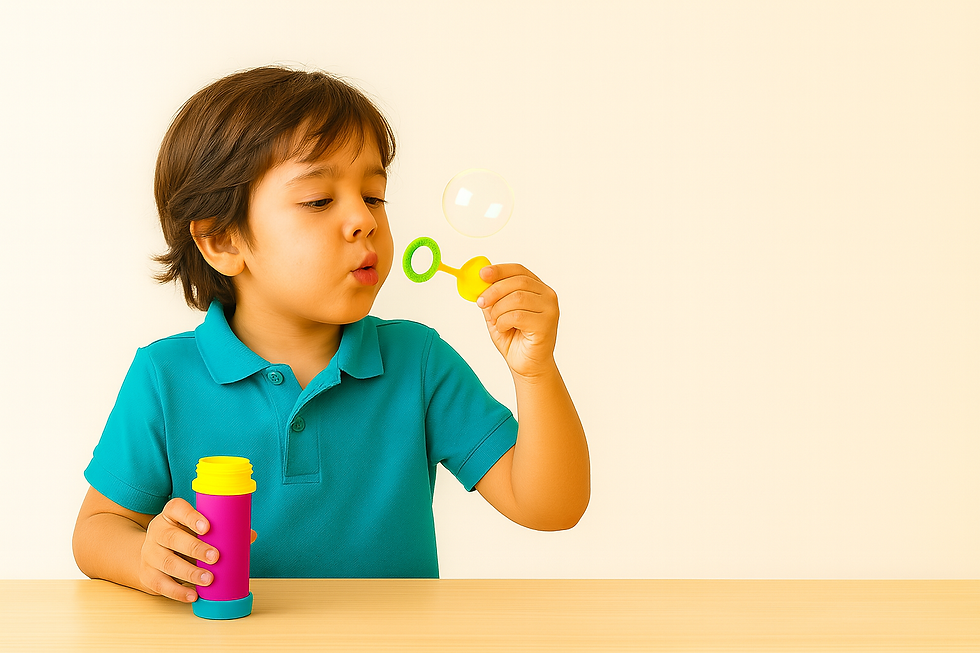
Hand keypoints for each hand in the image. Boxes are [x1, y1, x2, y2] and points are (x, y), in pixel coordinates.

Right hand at [139, 498, 217, 602]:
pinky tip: (193, 595)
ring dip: (190, 572)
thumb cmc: (183, 536)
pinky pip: (161, 584)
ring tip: (209, 579)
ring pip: (168, 562)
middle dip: (195, 548)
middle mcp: (157, 531)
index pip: (176, 508)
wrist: (152, 553)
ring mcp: (149, 553)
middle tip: (216, 557)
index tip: (207, 527)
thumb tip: (250, 535)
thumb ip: (220, 529)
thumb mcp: (196, 528)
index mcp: (171, 514)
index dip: (191, 516)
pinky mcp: (148, 574)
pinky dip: (178, 591)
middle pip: (172, 538)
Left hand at [477, 264, 559, 378]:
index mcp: (537, 288)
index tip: (482, 274)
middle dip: (494, 291)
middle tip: (480, 302)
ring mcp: (550, 309)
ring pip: (517, 298)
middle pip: (517, 282)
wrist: (527, 366)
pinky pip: (518, 315)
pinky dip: (504, 322)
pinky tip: (505, 329)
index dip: (500, 270)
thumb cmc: (514, 339)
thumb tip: (479, 282)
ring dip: (498, 310)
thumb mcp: (497, 314)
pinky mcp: (546, 324)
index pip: (519, 270)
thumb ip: (491, 298)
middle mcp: (547, 295)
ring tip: (496, 322)